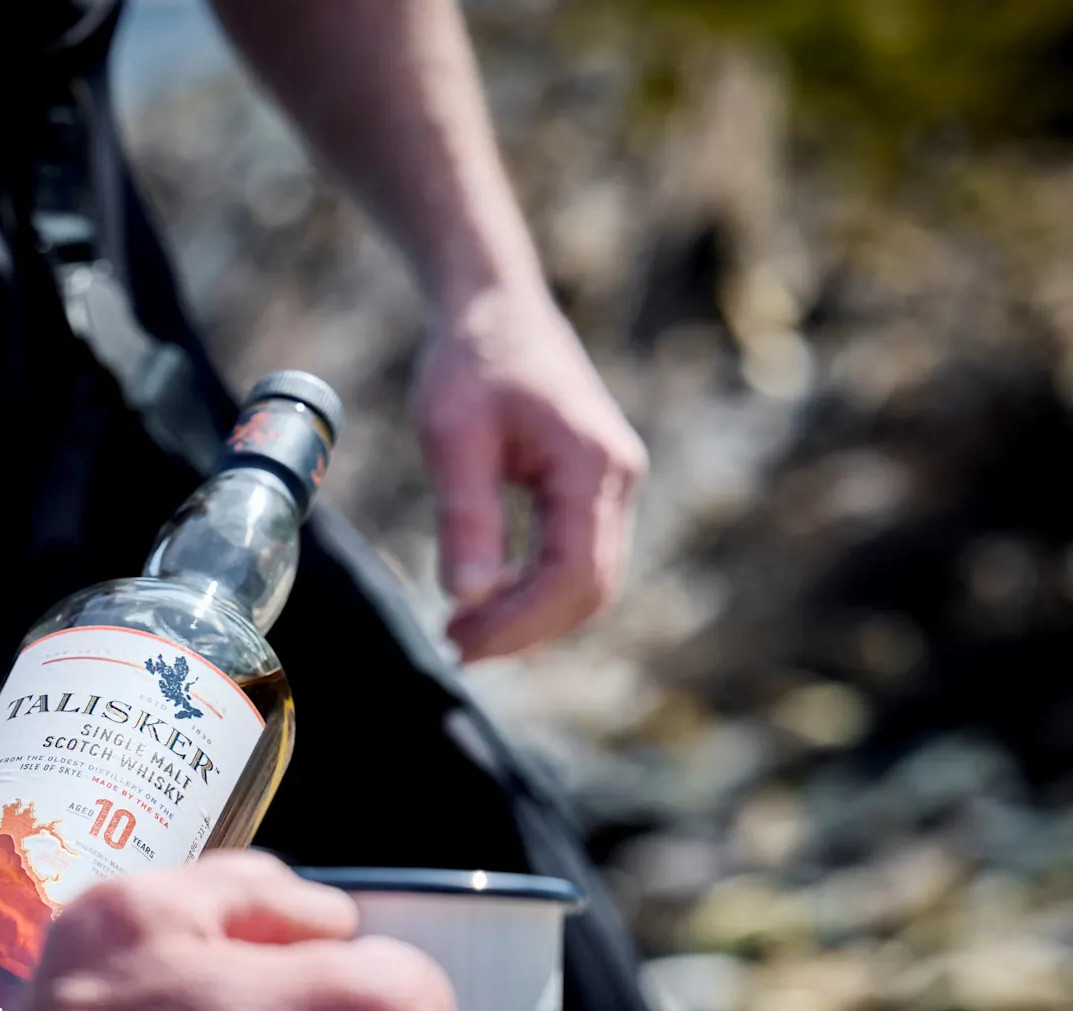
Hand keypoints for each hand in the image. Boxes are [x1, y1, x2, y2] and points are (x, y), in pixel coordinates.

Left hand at [414, 285, 647, 659]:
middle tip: (457, 647)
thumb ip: (467, 516)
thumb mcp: (453, 436)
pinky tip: (487, 598)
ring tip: (464, 630)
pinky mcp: (594, 482)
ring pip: (590, 578)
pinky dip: (538, 588)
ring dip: (532, 615)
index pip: (573, 575)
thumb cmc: (470, 358)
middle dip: (527, 630)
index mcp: (593, 466)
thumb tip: (467, 597)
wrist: (494, 301)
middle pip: (591, 589)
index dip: (520, 624)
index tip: (461, 643)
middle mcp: (619, 477)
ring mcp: (613, 480)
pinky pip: (579, 554)